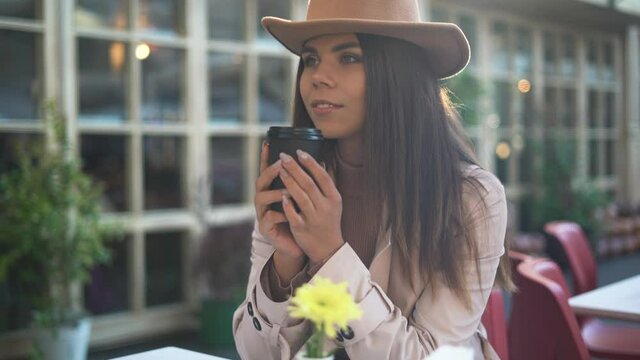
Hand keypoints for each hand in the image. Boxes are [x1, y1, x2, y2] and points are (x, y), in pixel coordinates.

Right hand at [254, 142, 304, 260]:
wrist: (298, 244)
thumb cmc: (300, 217)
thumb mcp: (304, 197)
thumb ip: (307, 181)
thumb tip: (320, 159)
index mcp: (272, 189)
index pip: (267, 169)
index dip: (266, 157)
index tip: (268, 142)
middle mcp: (264, 198)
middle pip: (261, 180)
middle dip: (271, 171)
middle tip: (281, 164)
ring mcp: (262, 213)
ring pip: (262, 198)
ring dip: (276, 193)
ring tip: (287, 191)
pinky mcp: (265, 227)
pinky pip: (270, 218)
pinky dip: (280, 214)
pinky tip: (288, 213)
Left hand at [279, 150, 343, 263]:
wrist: (328, 248)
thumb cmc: (329, 221)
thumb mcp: (334, 202)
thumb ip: (327, 183)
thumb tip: (322, 161)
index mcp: (334, 198)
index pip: (322, 176)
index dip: (310, 163)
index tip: (299, 151)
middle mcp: (325, 207)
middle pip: (309, 184)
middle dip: (295, 168)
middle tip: (284, 156)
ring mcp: (313, 219)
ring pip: (300, 197)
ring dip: (289, 182)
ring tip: (280, 169)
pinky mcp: (302, 228)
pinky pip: (293, 214)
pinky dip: (287, 204)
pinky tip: (281, 194)